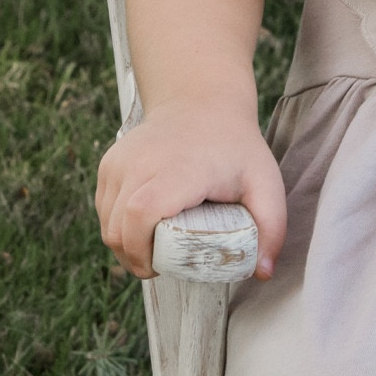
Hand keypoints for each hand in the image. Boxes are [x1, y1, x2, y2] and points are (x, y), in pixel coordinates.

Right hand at [96, 101, 287, 280]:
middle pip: (117, 226)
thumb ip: (272, 228)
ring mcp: (121, 161)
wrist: (201, 102)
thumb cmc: (236, 148)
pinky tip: (138, 232)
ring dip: (122, 244)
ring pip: (106, 221)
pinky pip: (103, 206)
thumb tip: (263, 273)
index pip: (141, 214)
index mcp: (179, 170)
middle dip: (132, 258)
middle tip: (157, 268)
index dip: (141, 250)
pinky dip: (115, 225)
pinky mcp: (109, 162)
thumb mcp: (266, 184)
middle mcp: (142, 163)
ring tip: (149, 252)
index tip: (158, 269)